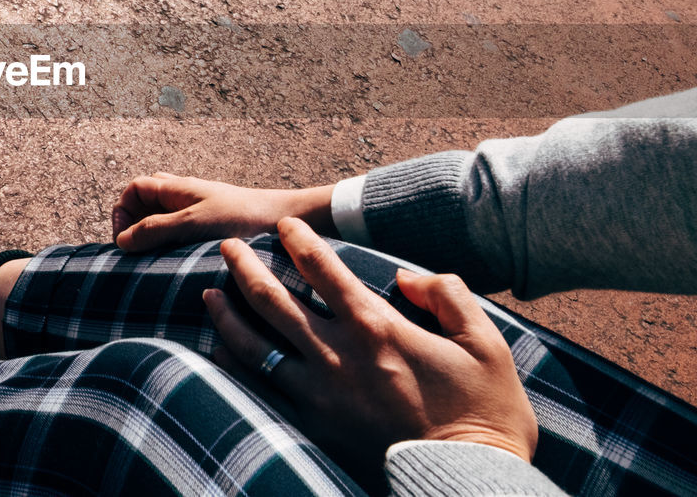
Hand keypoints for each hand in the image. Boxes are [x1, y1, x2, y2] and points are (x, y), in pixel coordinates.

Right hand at [112, 173, 335, 251]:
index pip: (134, 189)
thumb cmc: (243, 218)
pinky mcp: (212, 229)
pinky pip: (181, 232)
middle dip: (134, 224)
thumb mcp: (193, 224)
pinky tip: (178, 264)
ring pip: (163, 219)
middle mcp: (186, 197)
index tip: (124, 240)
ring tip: (155, 261)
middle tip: (136, 252)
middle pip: (146, 202)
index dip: (122, 211)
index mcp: (178, 188)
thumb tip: (122, 241)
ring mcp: (200, 212)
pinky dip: (171, 245)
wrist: (286, 221)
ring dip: (153, 237)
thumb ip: (156, 229)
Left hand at [203, 218, 537, 466]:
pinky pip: (261, 388)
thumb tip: (407, 276)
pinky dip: (234, 364)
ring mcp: (321, 393)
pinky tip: (220, 349)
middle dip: (246, 267)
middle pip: (276, 300)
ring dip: (229, 313)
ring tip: (210, 291)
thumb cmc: (485, 414)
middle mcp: (339, 355)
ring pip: (256, 344)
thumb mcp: (486, 345)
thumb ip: (448, 297)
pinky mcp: (314, 425)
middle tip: (227, 245)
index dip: (299, 241)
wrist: (468, 484)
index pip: (326, 270)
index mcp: (378, 328)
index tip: (283, 226)